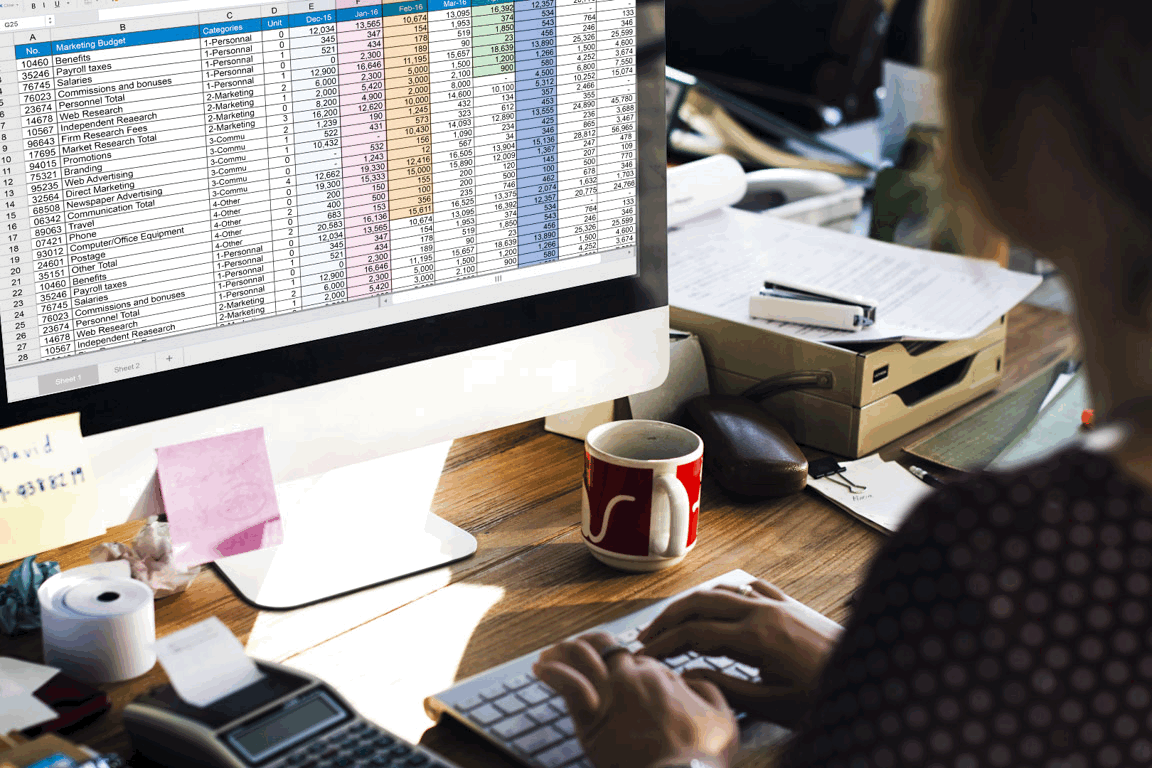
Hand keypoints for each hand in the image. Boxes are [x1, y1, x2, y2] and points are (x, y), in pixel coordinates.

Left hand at [533, 632, 737, 767]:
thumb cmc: (703, 755)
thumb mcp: (723, 716)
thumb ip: (707, 688)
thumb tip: (690, 678)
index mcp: (661, 674)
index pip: (634, 658)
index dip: (625, 663)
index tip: (617, 670)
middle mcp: (633, 677)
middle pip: (605, 648)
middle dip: (589, 645)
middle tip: (577, 649)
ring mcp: (610, 694)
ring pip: (581, 657)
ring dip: (564, 651)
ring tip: (550, 653)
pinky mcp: (591, 718)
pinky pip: (566, 684)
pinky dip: (551, 672)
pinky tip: (540, 668)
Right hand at [637, 580, 839, 725]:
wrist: (873, 676)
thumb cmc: (825, 696)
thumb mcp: (773, 704)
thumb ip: (727, 688)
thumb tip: (689, 676)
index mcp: (756, 636)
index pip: (695, 633)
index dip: (665, 643)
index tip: (645, 654)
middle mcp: (764, 611)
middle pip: (701, 601)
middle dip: (669, 616)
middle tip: (648, 634)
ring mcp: (779, 604)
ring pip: (724, 590)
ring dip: (695, 603)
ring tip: (676, 620)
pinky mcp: (792, 605)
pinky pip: (752, 588)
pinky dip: (729, 592)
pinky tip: (723, 600)